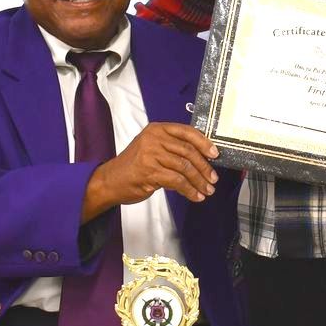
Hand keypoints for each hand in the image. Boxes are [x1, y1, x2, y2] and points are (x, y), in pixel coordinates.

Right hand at [85, 122, 219, 218]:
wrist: (110, 181)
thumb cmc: (134, 166)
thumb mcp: (152, 149)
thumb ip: (173, 149)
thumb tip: (202, 158)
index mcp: (157, 129)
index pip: (187, 132)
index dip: (204, 143)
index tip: (215, 154)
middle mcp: (154, 138)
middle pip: (188, 151)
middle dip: (204, 167)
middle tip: (213, 179)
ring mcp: (151, 154)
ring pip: (184, 167)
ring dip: (199, 181)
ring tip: (207, 190)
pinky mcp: (150, 171)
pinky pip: (177, 181)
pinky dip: (189, 190)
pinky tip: (195, 196)